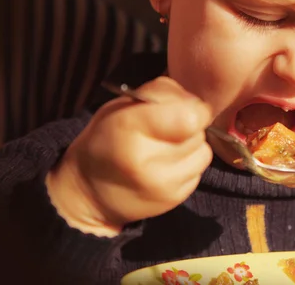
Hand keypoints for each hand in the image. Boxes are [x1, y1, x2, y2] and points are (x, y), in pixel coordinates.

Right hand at [46, 77, 212, 236]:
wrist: (91, 192)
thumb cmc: (108, 138)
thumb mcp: (123, 105)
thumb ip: (160, 94)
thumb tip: (196, 104)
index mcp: (130, 128)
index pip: (189, 118)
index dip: (193, 109)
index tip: (182, 109)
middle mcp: (148, 160)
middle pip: (198, 133)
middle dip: (189, 127)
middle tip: (166, 130)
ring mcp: (163, 184)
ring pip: (203, 152)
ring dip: (192, 147)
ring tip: (167, 148)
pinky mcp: (174, 199)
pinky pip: (198, 172)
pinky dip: (188, 165)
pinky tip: (167, 166)